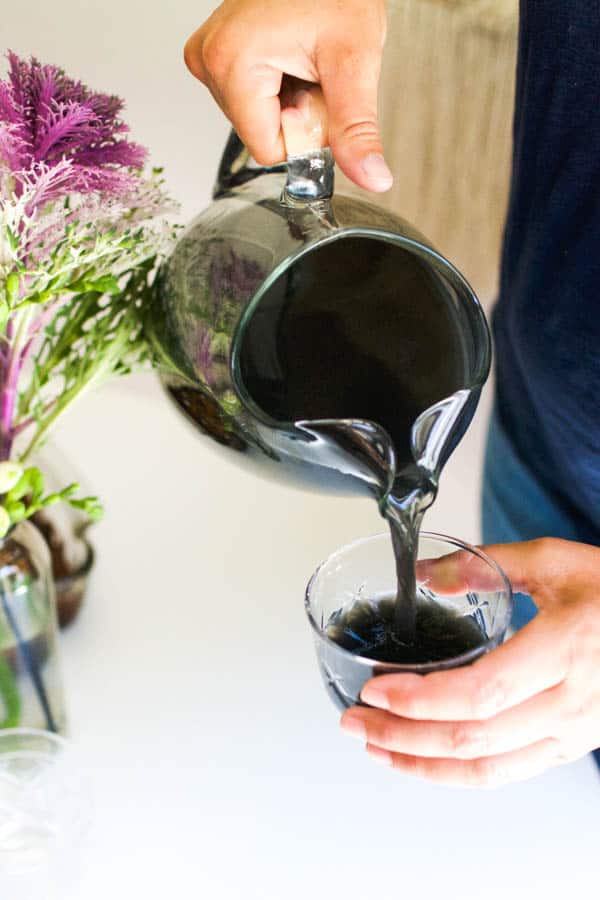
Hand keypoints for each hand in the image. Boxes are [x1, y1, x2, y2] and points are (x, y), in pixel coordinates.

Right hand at [184, 0, 391, 191]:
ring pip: (257, 120)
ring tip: (302, 57)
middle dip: (296, 114)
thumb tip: (373, 178)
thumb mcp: (354, 63)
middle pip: (261, 134)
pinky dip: (278, 86)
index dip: (303, 132)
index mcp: (231, 63)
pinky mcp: (215, 55)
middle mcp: (208, 60)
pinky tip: (289, 55)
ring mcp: (207, 56)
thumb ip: (357, 130)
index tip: (318, 91)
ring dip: (288, 100)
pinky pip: (250, 99)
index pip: (267, 150)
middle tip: (314, 69)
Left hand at [340, 538, 599, 786]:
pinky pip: (508, 772)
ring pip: (488, 769)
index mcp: (563, 650)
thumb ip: (483, 562)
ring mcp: (572, 732)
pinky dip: (459, 773)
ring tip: (378, 750)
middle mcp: (569, 702)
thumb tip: (424, 574)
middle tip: (355, 724)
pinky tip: (428, 760)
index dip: (420, 701)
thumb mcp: (555, 559)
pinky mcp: (571, 745)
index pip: (479, 694)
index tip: (376, 692)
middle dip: (403, 738)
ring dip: (423, 765)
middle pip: (472, 739)